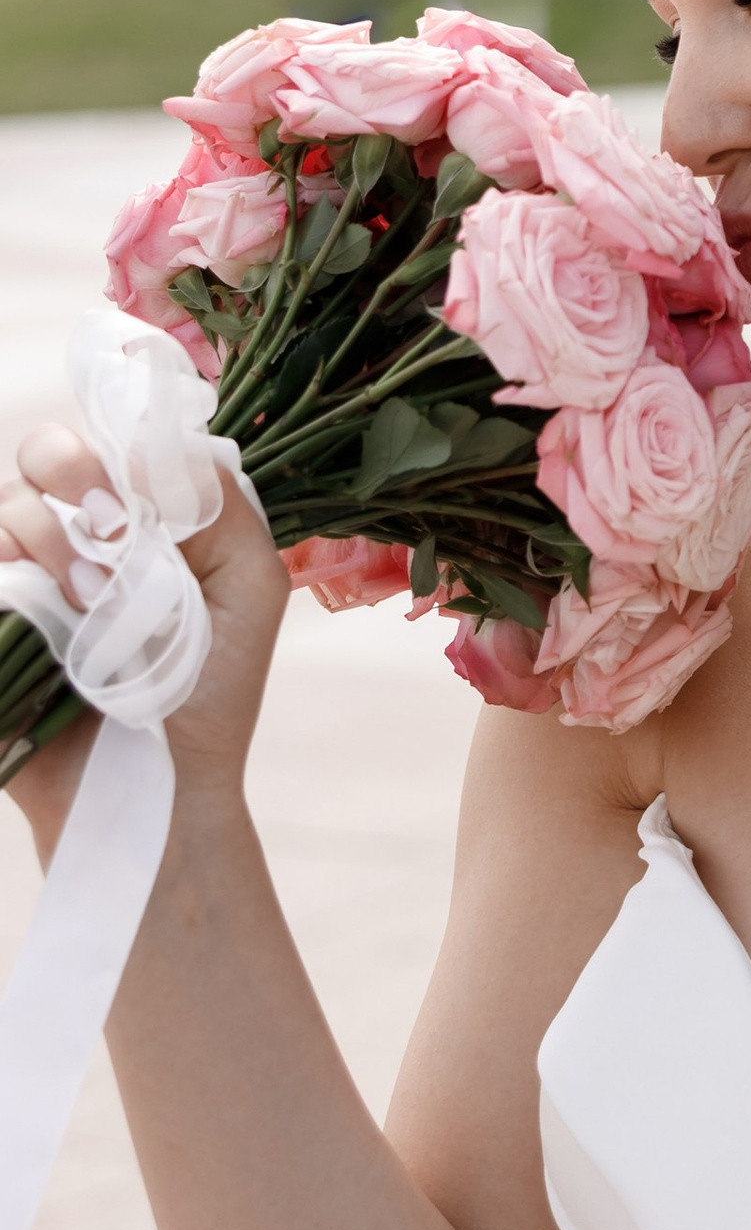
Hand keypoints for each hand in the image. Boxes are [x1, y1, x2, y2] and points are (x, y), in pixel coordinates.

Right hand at [0, 426, 284, 853]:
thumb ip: (218, 502)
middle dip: (69, 474)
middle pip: (37, 455)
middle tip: (107, 532)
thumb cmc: (212, 691)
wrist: (163, 790)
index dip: (109, 448)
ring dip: (47, 541)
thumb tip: (148, 441)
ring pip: (3, 508)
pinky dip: (9, 578)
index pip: (101, 439)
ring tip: (92, 599)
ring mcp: (19, 583)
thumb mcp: (248, 584)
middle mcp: (68, 540)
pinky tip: (50, 613)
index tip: (131, 492)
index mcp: (131, 521)